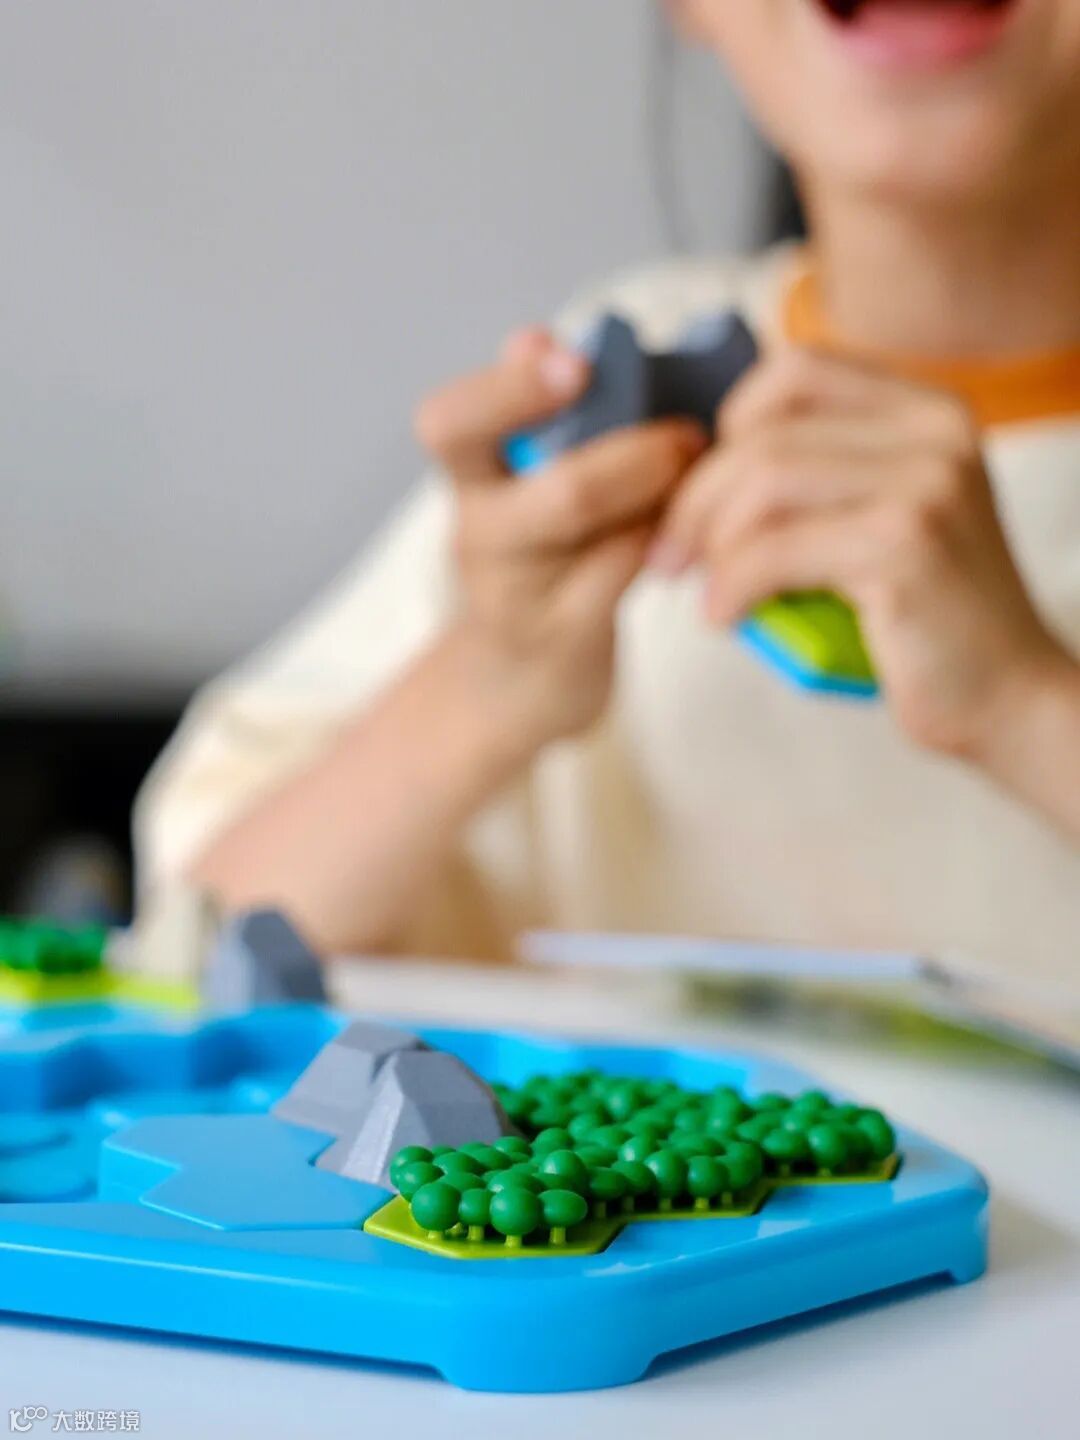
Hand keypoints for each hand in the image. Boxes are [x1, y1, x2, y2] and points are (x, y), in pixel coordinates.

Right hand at [416, 328, 707, 744]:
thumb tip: (533, 335)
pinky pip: (625, 571)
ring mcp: (521, 593)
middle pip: (561, 491)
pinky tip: (689, 525)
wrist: (513, 682)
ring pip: (603, 534)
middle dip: (641, 455)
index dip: (509, 388)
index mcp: (469, 480)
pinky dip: (665, 536)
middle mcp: (482, 535)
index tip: (570, 358)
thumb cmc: (534, 564)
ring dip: (662, 492)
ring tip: (696, 472)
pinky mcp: (565, 636)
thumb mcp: (515, 489)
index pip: (448, 424)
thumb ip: (527, 416)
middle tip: (685, 435)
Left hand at [651, 348, 1070, 760]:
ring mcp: (925, 484)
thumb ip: (819, 474)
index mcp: (926, 411)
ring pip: (763, 483)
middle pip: (765, 432)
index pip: (793, 372)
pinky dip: (731, 586)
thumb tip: (695, 465)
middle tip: (671, 555)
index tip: (702, 494)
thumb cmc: (925, 618)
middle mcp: (933, 432)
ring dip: (711, 543)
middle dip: (696, 498)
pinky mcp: (906, 546)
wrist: (1008, 697)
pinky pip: (774, 550)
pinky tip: (726, 618)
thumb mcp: (879, 518)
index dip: (728, 429)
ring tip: (704, 589)